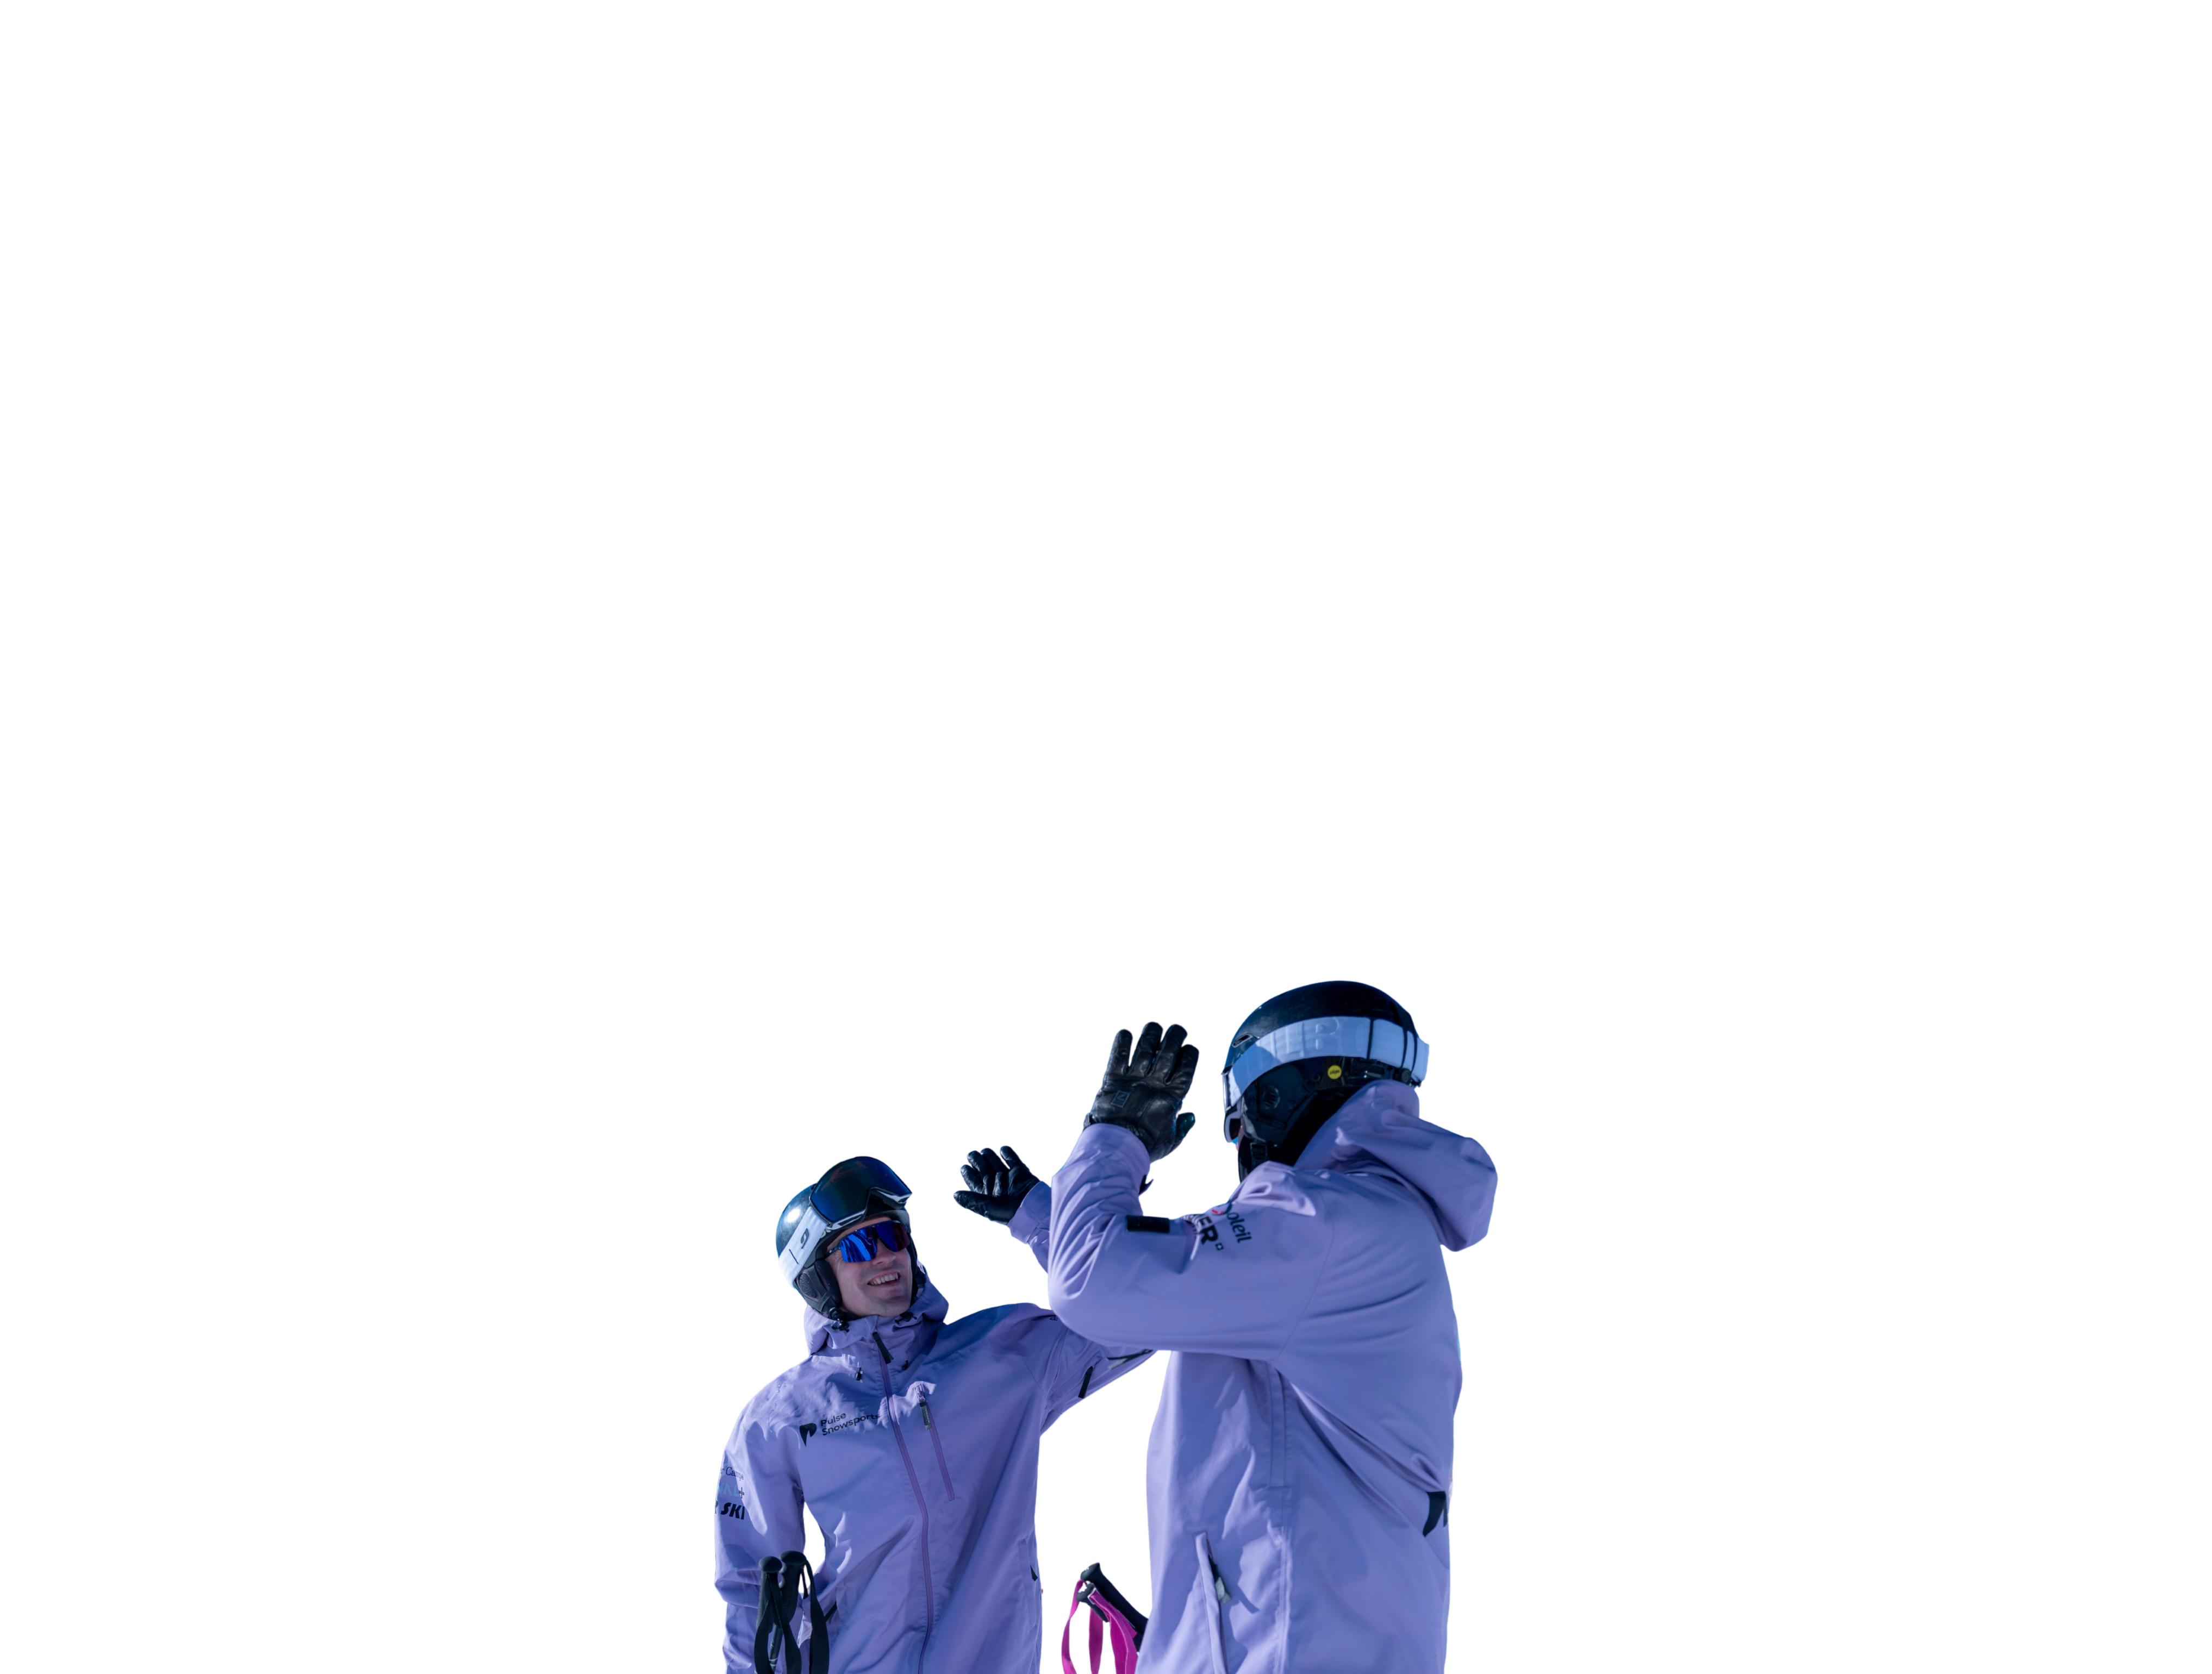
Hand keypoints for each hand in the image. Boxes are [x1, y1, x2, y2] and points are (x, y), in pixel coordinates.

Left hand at [952, 1145, 1041, 1225]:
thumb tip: (954, 1194)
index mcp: (986, 1194)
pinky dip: (1006, 1152)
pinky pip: (1012, 1158)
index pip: (973, 1180)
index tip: (964, 1167)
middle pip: (983, 1167)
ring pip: (995, 1160)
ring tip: (985, 1152)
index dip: (967, 1172)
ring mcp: (1008, 1177)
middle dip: (976, 1160)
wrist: (1032, 1209)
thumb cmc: (1007, 1212)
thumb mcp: (985, 1207)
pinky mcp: (1020, 1172)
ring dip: (989, 1154)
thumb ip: (970, 1200)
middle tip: (973, 1155)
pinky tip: (1002, 1150)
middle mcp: (996, 1184)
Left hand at [1080, 1020, 1200, 1164]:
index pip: (1187, 1066)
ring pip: (1146, 1047)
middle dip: (1176, 1035)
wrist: (1115, 1148)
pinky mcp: (1112, 1079)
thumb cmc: (1144, 1147)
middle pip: (1169, 1050)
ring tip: (1154, 1027)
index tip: (1191, 1049)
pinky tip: (1125, 1034)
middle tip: (1177, 1029)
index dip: (1191, 1053)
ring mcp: (1133, 1079)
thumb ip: (1183, 1127)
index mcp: (1172, 1097)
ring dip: (1151, 1033)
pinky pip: (1118, 1054)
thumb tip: (1190, 1116)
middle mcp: (1154, 1083)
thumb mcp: (1171, 1142)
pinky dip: (1121, 1041)